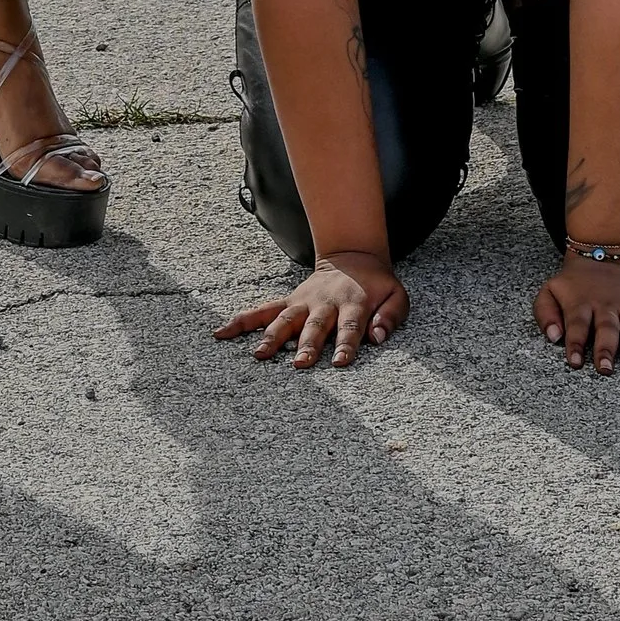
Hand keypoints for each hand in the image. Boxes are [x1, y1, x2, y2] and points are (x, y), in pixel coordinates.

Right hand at [217, 251, 408, 369]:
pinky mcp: (288, 302)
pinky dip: (242, 321)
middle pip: (314, 326)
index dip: (346, 344)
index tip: (340, 362)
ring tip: (259, 355)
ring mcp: (303, 302)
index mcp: (354, 303)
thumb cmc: (377, 285)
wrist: (353, 256)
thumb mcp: (397, 295)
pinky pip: (262, 311)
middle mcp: (325, 304)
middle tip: (299, 364)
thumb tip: (379, 337)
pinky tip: (221, 333)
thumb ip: (392, 316)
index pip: (350, 327)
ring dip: (272, 337)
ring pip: (284, 319)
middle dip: (306, 345)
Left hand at [535, 254, 619, 371]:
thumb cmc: (574, 284)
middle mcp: (606, 305)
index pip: (577, 325)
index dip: (575, 344)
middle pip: (607, 328)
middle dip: (606, 349)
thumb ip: (545, 313)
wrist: (601, 255)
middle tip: (605, 369)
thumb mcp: (549, 291)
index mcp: (581, 303)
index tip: (575, 362)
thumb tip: (553, 337)